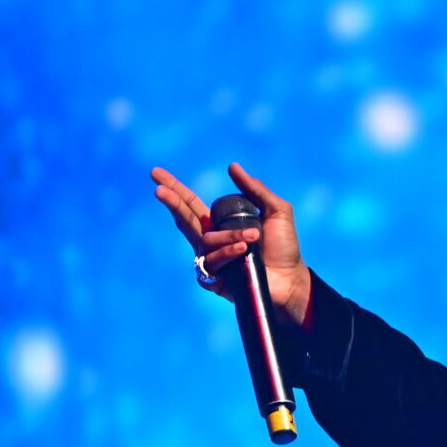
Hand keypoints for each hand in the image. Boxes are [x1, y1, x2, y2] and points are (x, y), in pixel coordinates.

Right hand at [149, 161, 312, 326]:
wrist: (292, 279)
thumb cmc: (284, 246)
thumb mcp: (276, 211)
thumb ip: (255, 189)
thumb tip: (232, 167)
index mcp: (220, 223)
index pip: (191, 203)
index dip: (175, 188)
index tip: (155, 173)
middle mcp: (210, 240)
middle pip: (183, 219)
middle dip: (171, 203)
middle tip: (158, 190)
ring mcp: (211, 260)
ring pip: (206, 241)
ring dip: (229, 235)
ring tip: (254, 238)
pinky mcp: (214, 280)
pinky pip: (212, 261)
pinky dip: (227, 253)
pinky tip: (243, 251)